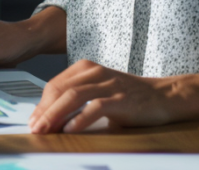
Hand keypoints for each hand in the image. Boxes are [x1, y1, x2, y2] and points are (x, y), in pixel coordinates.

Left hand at [29, 59, 174, 133]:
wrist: (164, 96)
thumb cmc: (130, 97)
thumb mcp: (99, 92)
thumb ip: (77, 99)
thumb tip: (51, 118)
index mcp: (86, 68)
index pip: (55, 85)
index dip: (41, 104)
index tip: (33, 120)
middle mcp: (95, 72)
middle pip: (60, 89)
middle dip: (43, 110)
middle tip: (34, 128)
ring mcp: (108, 84)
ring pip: (73, 96)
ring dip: (55, 114)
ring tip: (45, 130)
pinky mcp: (121, 98)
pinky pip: (95, 107)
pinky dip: (80, 119)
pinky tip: (70, 129)